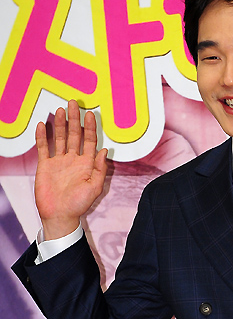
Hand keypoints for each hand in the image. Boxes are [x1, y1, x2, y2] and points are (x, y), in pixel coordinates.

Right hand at [34, 99, 107, 239]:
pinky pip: (43, 148)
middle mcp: (73, 160)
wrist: (59, 216)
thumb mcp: (94, 188)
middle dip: (74, 119)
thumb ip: (100, 169)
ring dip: (59, 124)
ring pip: (59, 138)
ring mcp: (59, 161)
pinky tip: (42, 125)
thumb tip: (104, 150)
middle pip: (74, 135)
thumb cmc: (78, 205)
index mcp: (86, 164)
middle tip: (73, 103)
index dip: (90, 127)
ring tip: (59, 110)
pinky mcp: (45, 165)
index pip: (89, 141)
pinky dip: (42, 137)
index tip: (89, 114)